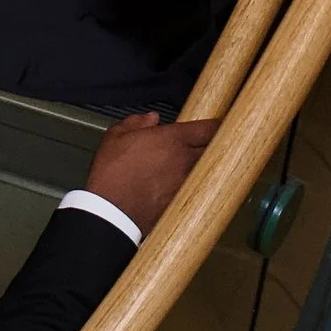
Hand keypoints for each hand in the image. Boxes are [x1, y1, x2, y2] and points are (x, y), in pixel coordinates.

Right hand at [84, 110, 216, 233]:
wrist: (113, 211)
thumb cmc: (113, 174)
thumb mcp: (116, 137)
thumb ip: (136, 123)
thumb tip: (149, 119)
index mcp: (172, 140)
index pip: (208, 129)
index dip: (216, 125)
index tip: (217, 123)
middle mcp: (184, 161)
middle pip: (213, 150)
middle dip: (213, 144)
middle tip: (207, 141)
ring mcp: (185, 183)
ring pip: (204, 170)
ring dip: (201, 164)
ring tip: (189, 163)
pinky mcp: (182, 202)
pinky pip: (194, 188)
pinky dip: (190, 183)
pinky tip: (177, 184)